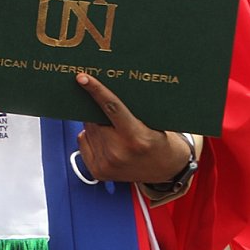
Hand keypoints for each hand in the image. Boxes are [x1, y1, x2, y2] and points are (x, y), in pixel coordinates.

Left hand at [74, 73, 190, 183]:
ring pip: (88, 130)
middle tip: (112, 116)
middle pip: (95, 119)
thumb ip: (128, 111)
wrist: (167, 170)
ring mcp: (107, 164)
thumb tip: (100, 93)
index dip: (96, 90)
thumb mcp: (154, 123)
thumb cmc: (160, 141)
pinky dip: (91, 137)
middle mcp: (119, 153)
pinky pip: (83, 141)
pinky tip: (107, 142)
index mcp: (137, 138)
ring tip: (115, 133)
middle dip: (98, 112)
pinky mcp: (98, 171)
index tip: (82, 78)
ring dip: (95, 125)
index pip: (112, 108)